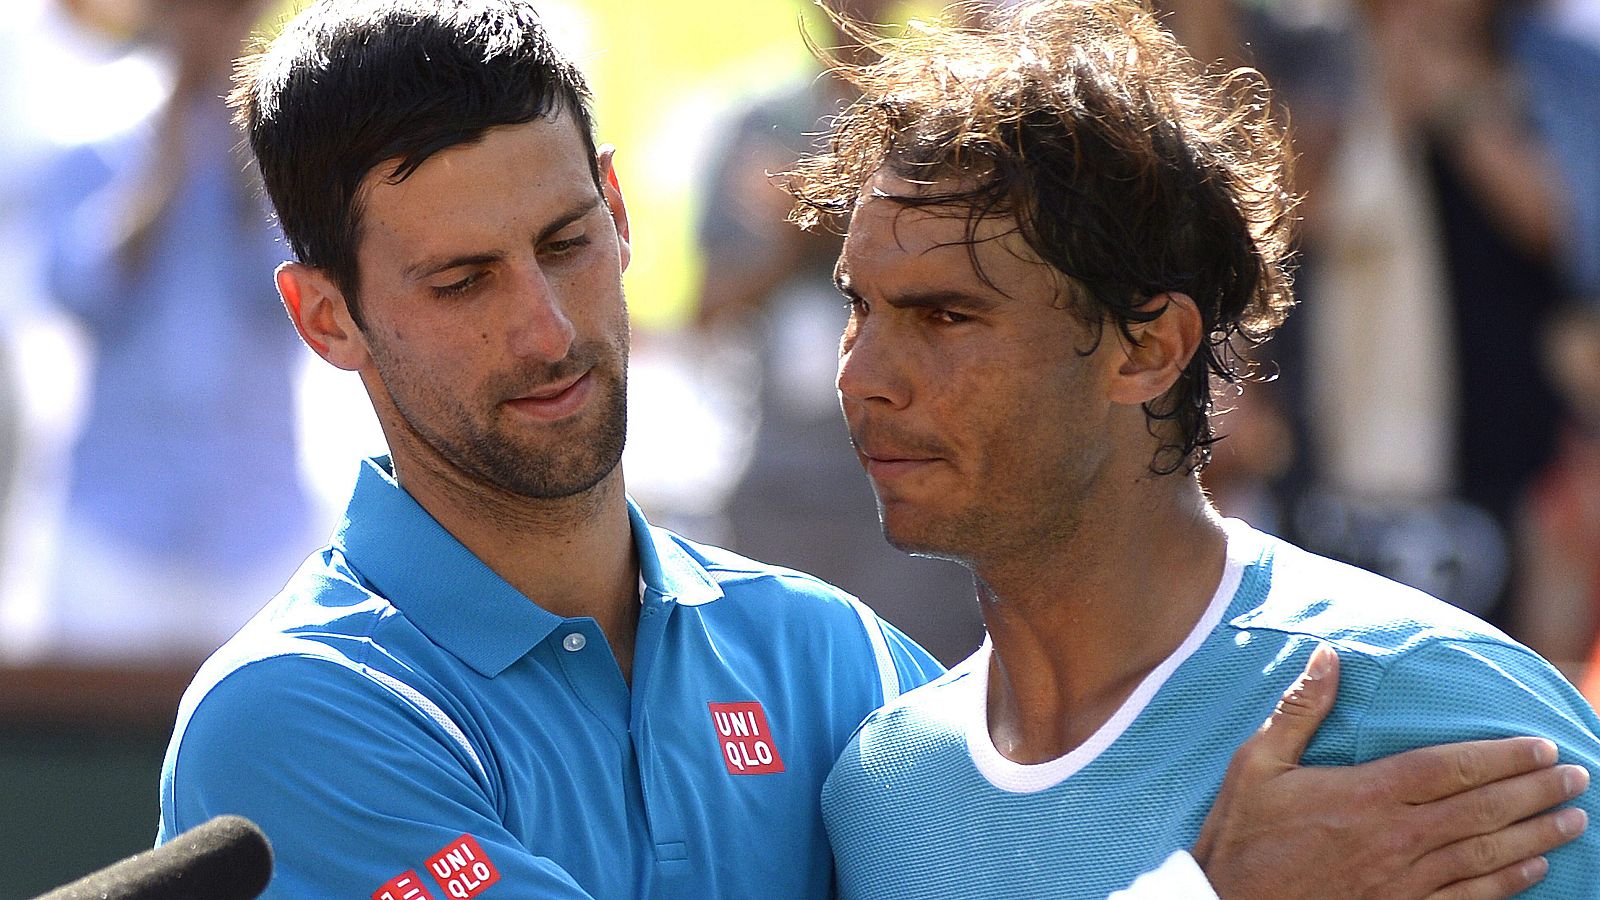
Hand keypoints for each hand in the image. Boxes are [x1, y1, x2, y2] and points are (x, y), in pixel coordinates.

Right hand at [1193, 645, 1588, 898]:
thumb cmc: (1241, 836)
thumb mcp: (1255, 763)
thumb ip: (1299, 710)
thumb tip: (1327, 656)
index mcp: (1364, 794)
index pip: (1450, 768)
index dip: (1501, 757)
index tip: (1539, 746)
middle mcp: (1394, 838)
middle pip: (1481, 810)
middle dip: (1535, 791)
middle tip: (1576, 776)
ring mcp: (1402, 882)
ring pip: (1485, 855)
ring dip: (1536, 836)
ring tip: (1572, 820)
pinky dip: (1507, 885)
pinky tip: (1534, 871)